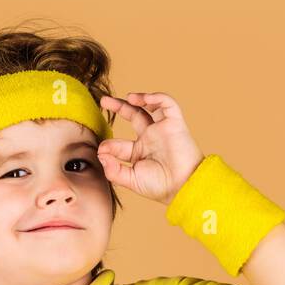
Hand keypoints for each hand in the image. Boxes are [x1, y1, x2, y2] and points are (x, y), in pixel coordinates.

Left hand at [96, 92, 205, 206]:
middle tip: (104, 101)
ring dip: (139, 99)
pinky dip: (156, 98)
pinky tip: (144, 99)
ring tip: (128, 97)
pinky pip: (167, 104)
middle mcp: (150, 139)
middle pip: (133, 117)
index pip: (119, 144)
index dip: (108, 146)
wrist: (184, 185)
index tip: (101, 150)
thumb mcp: (131, 180)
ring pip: (150, 107)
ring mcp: (162, 130)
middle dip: (119, 107)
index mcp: (139, 153)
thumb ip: (113, 170)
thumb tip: (100, 155)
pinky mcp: (174, 124)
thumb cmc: (161, 186)